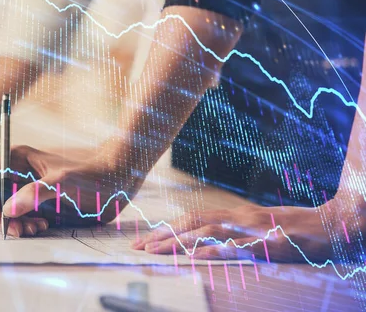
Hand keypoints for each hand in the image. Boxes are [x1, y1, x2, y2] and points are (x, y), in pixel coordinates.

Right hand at [0, 146, 129, 236]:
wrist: (117, 178)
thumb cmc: (91, 171)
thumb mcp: (63, 180)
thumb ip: (35, 193)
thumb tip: (7, 210)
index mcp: (16, 159)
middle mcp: (16, 173)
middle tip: (16, 231)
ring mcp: (25, 189)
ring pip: (3, 211)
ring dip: (12, 224)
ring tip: (35, 229)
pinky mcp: (36, 204)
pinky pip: (18, 219)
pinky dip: (23, 227)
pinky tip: (41, 227)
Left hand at [131, 204, 334, 262]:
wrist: (332, 225)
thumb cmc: (295, 229)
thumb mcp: (259, 228)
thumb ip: (235, 232)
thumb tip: (208, 243)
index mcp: (236, 214)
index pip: (194, 218)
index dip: (167, 227)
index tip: (145, 239)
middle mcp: (240, 217)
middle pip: (193, 222)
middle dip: (163, 235)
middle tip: (138, 247)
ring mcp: (254, 229)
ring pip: (208, 232)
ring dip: (179, 242)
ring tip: (155, 251)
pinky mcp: (269, 243)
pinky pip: (237, 247)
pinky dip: (215, 251)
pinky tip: (195, 257)